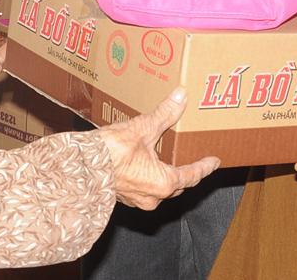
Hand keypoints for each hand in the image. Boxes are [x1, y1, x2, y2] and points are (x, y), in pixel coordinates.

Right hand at [96, 89, 219, 209]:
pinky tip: (142, 165)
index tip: (214, 162)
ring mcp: (137, 200)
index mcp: (164, 182)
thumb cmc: (113, 151)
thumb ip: (165, 114)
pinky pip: (143, 189)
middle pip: (177, 185)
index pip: (192, 176)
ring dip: (164, 176)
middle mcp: (153, 197)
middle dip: (185, 173)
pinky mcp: (122, 197)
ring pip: (159, 189)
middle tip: (191, 160)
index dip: (204, 167)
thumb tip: (181, 96)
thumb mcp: (143, 128)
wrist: (82, 167)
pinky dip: (148, 177)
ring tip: (166, 160)